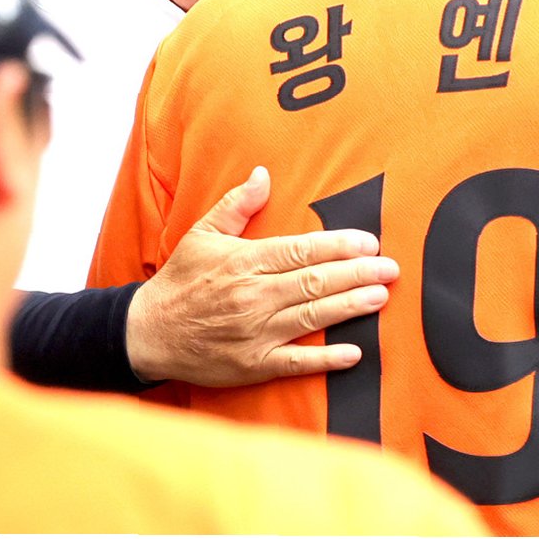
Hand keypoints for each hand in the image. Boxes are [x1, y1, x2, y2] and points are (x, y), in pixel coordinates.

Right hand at [124, 166, 397, 386]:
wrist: (147, 334)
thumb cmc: (179, 281)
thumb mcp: (202, 234)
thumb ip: (237, 204)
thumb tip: (264, 174)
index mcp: (245, 262)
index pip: (301, 251)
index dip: (339, 246)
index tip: (369, 242)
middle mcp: (253, 297)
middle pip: (315, 282)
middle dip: (357, 274)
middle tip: (391, 268)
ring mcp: (254, 334)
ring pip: (312, 318)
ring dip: (350, 307)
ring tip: (381, 297)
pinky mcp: (253, 365)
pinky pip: (296, 364)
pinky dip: (326, 360)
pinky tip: (354, 353)